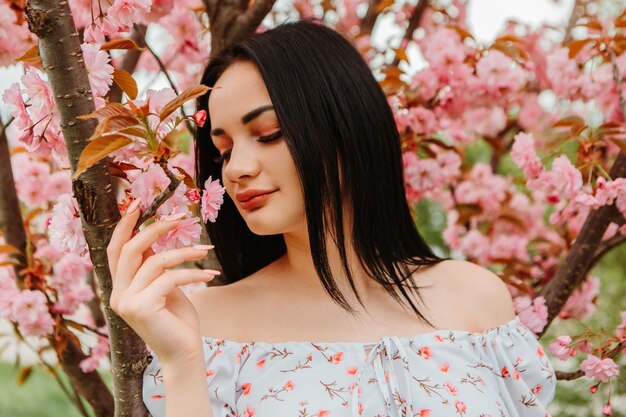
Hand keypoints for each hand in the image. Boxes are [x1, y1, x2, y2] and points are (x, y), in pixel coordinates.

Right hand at [107, 198, 219, 363]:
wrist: (184, 353)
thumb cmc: (177, 319)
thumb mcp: (165, 286)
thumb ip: (154, 264)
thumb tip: (157, 231)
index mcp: (120, 287)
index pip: (116, 249)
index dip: (125, 225)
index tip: (137, 202)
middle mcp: (117, 294)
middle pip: (131, 249)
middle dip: (156, 228)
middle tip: (182, 217)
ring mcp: (126, 302)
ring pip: (155, 261)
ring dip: (185, 252)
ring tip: (207, 251)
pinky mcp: (142, 308)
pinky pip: (169, 278)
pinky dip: (193, 272)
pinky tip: (210, 273)